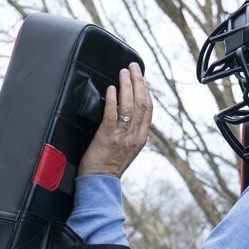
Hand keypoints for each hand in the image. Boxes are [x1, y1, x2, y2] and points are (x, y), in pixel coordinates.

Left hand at [76, 63, 150, 177]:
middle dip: (138, 81)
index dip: (146, 90)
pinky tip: (111, 89)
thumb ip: (134, 135)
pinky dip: (112, 100)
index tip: (142, 77)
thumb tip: (138, 123)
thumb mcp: (129, 151)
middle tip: (133, 67)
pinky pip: (112, 115)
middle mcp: (134, 135)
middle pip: (141, 103)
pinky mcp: (107, 137)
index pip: (148, 108)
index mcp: (141, 137)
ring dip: (127, 86)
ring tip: (123, 73)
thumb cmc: (109, 166)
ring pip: (129, 106)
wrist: (100, 182)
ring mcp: (122, 136)